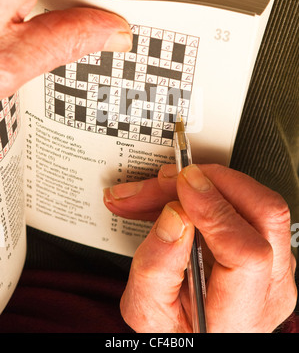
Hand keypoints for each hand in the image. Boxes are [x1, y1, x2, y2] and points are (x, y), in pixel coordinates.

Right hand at [104, 164, 296, 332]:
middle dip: (211, 181)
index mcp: (240, 315)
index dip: (214, 210)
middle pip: (264, 213)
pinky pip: (244, 204)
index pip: (248, 253)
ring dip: (204, 182)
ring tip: (156, 189)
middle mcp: (269, 288)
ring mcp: (274, 265)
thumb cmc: (173, 334)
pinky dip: (206, 192)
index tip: (182, 186)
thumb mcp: (147, 313)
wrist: (188, 337)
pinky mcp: (263, 246)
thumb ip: (155, 269)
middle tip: (165, 180)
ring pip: (256, 201)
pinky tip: (172, 195)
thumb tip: (173, 215)